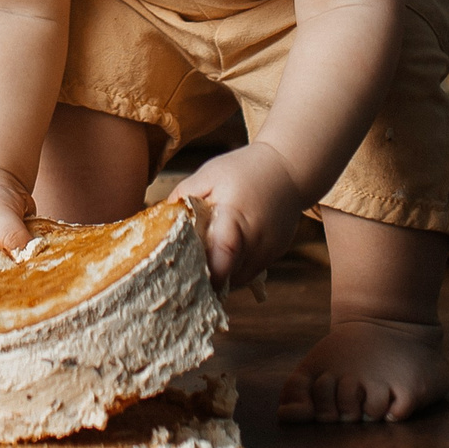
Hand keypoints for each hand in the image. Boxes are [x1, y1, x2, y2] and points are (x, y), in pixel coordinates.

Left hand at [173, 141, 305, 289]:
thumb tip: (159, 217)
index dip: (207, 270)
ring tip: (200, 269)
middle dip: (207, 278)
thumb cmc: (244, 169)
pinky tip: (221, 259)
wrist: (289, 169)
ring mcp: (270, 249)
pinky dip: (234, 270)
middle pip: (229, 273)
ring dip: (220, 276)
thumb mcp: (209, 174)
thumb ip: (183, 195)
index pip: (224, 250)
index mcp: (236, 214)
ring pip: (239, 278)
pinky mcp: (276, 254)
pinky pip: (250, 272)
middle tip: (183, 277)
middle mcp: (257, 237)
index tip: (187, 278)